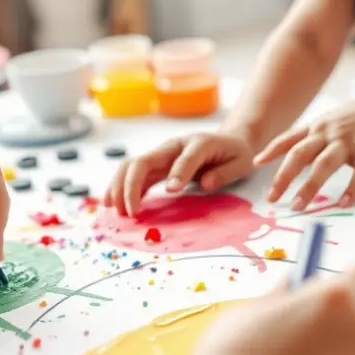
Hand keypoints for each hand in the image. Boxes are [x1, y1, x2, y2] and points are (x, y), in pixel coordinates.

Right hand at [103, 131, 255, 216]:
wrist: (229, 141)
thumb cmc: (235, 153)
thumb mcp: (240, 162)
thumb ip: (224, 172)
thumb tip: (205, 184)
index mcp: (198, 144)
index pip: (183, 158)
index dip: (177, 174)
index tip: (171, 192)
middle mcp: (173, 147)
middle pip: (143, 161)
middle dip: (130, 186)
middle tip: (130, 213)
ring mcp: (162, 155)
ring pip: (131, 166)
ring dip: (118, 187)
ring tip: (113, 211)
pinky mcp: (157, 166)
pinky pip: (133, 175)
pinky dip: (121, 188)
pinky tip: (114, 204)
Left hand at [254, 98, 354, 209]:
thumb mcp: (326, 123)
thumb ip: (305, 140)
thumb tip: (281, 159)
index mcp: (316, 128)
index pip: (289, 140)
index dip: (271, 151)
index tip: (255, 164)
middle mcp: (328, 134)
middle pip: (301, 154)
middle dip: (284, 176)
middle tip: (273, 198)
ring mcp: (349, 142)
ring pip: (325, 164)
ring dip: (310, 186)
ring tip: (300, 206)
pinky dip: (352, 188)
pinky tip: (344, 203)